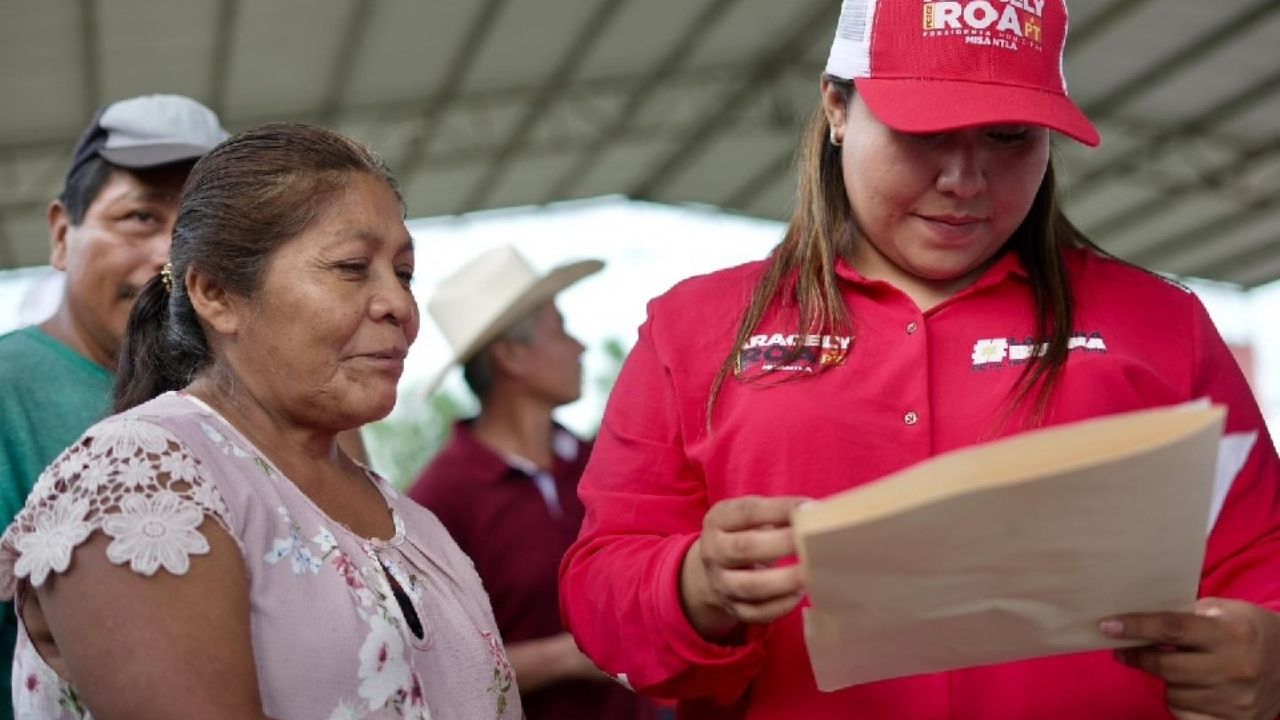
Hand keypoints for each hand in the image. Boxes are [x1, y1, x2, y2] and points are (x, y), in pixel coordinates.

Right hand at [680, 495, 808, 641]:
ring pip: (749, 586)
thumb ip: (778, 513)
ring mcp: (720, 583)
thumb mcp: (750, 516)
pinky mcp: (732, 608)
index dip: (778, 509)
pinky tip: (800, 593)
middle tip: (813, 541)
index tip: (808, 509)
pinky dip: (780, 605)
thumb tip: (816, 512)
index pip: (747, 512)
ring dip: (783, 581)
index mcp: (717, 521)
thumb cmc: (744, 533)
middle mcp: (713, 552)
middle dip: (781, 544)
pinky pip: (756, 612)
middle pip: (744, 548)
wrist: (713, 568)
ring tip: (810, 572)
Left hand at [1102, 599, 1279, 719]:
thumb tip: (1137, 620)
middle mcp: (1236, 668)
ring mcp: (1238, 700)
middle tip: (1125, 650)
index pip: (1173, 629)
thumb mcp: (1224, 611)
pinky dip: (1182, 704)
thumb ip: (1186, 614)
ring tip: (1178, 668)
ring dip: (1167, 681)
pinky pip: (1187, 717)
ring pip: (1174, 694)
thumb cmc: (1248, 630)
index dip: (1137, 627)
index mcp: (1231, 634)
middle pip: (1168, 668)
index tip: (1107, 626)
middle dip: (1141, 658)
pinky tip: (1191, 690)